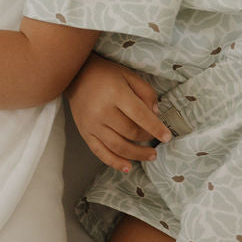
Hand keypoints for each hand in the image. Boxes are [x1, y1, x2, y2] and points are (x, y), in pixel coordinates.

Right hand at [66, 53, 171, 171]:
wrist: (75, 75)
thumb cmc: (106, 75)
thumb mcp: (129, 75)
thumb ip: (146, 92)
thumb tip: (156, 114)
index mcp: (115, 93)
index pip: (140, 115)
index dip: (155, 128)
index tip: (167, 137)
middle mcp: (102, 111)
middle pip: (130, 132)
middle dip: (147, 138)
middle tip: (156, 140)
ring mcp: (92, 124)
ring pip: (118, 146)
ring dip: (137, 155)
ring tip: (151, 155)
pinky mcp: (85, 132)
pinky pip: (101, 152)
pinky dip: (115, 162)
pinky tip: (128, 167)